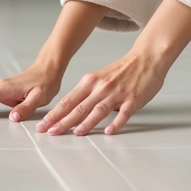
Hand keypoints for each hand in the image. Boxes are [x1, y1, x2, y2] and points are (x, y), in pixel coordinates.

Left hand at [36, 49, 168, 135]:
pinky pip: (124, 113)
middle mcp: (101, 87)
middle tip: (51, 132)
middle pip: (79, 107)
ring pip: (98, 110)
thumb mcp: (101, 77)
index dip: (54, 114)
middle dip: (63, 121)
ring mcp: (117, 93)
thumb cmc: (124, 69)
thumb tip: (78, 112)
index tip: (43, 125)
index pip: (68, 101)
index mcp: (90, 81)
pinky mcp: (133, 99)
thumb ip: (90, 93)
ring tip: (76, 133)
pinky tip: (109, 132)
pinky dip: (116, 123)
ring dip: (87, 122)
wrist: (147, 57)